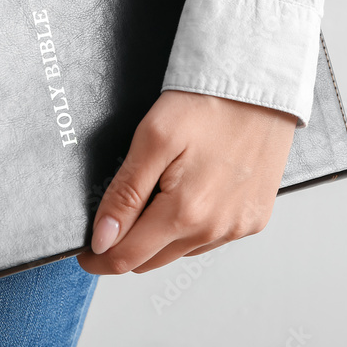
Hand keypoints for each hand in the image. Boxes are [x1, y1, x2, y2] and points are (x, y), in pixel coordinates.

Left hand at [77, 89, 298, 274]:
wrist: (260, 86)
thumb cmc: (208, 104)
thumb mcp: (152, 139)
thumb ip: (125, 194)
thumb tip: (102, 240)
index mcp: (185, 212)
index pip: (127, 258)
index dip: (99, 258)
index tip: (86, 251)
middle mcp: (215, 229)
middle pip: (152, 261)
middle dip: (128, 245)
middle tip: (119, 214)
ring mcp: (237, 228)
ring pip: (180, 252)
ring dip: (161, 236)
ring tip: (162, 191)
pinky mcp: (253, 220)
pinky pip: (209, 239)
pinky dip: (191, 226)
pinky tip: (192, 193)